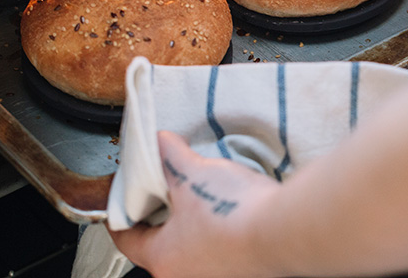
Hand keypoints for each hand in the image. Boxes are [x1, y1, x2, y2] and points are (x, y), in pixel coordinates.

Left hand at [109, 130, 281, 277]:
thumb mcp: (192, 173)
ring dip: (192, 230)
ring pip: (191, 253)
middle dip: (162, 220)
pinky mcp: (242, 274)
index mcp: (163, 260)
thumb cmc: (234, 213)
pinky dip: (217, 236)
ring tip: (201, 202)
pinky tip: (228, 215)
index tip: (123, 206)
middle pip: (159, 248)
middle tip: (167, 194)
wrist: (285, 231)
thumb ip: (170, 156)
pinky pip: (219, 255)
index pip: (126, 241)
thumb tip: (161, 142)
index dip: (122, 217)